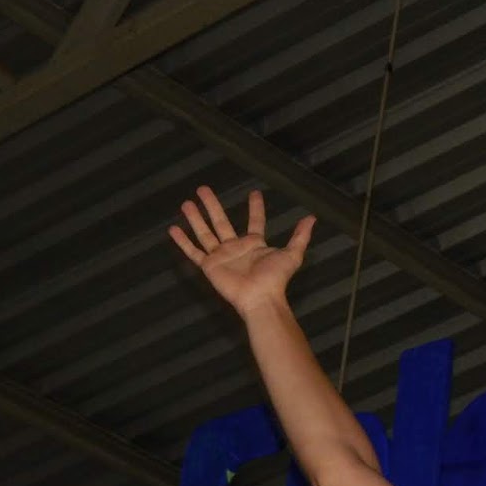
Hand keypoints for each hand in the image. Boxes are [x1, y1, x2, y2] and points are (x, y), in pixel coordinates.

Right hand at [170, 187, 315, 316]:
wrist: (260, 297)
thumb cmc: (275, 278)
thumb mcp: (292, 255)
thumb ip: (300, 237)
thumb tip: (311, 218)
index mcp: (254, 244)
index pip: (254, 221)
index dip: (255, 208)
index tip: (254, 193)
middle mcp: (235, 248)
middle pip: (221, 221)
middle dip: (212, 205)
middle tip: (203, 188)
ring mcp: (221, 256)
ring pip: (205, 233)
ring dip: (195, 218)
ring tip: (186, 202)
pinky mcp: (209, 266)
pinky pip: (193, 252)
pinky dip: (183, 242)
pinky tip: (173, 229)